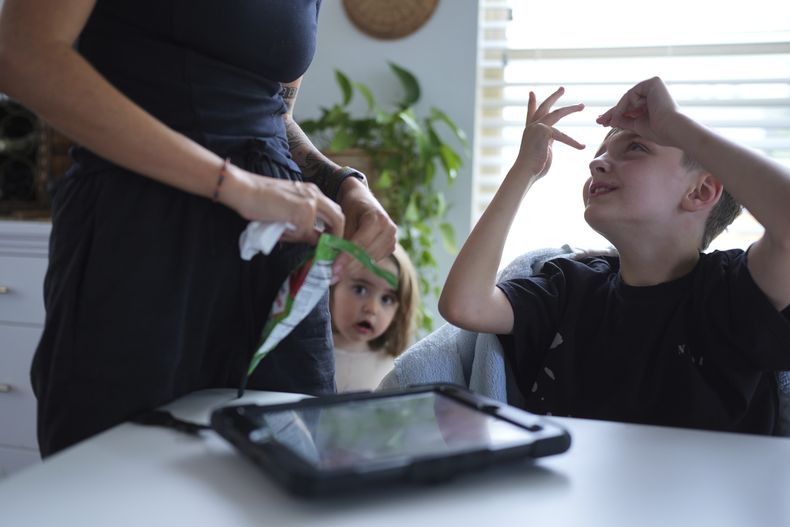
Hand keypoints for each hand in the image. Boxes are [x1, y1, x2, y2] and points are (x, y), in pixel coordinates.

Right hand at [224, 165, 344, 245]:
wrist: (244, 188)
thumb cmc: (258, 197)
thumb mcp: (287, 206)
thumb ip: (302, 219)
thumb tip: (312, 239)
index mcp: (311, 191)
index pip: (332, 211)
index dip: (333, 228)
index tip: (326, 240)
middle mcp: (315, 194)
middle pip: (338, 217)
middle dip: (335, 235)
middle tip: (325, 248)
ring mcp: (311, 202)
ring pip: (319, 229)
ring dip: (307, 238)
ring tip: (289, 237)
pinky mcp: (303, 212)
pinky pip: (304, 233)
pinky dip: (293, 237)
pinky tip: (279, 231)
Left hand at [333, 176, 396, 280]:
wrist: (364, 199)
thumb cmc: (352, 206)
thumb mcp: (343, 216)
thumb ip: (341, 236)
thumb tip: (332, 257)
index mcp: (377, 218)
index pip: (361, 243)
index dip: (346, 257)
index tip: (334, 268)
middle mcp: (389, 229)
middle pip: (366, 255)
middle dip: (347, 267)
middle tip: (331, 276)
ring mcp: (392, 239)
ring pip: (370, 261)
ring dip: (352, 270)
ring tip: (336, 275)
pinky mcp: (390, 248)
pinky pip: (373, 262)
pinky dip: (359, 266)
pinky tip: (346, 269)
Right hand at [512, 87, 585, 179]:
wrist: (524, 172)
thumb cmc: (533, 168)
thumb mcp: (541, 151)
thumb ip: (547, 142)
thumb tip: (553, 140)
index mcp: (530, 131)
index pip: (530, 113)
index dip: (531, 103)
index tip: (531, 93)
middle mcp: (532, 127)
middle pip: (544, 107)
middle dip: (553, 96)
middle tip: (562, 88)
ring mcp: (537, 128)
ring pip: (557, 113)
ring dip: (570, 108)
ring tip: (582, 106)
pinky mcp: (544, 133)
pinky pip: (563, 136)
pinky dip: (573, 142)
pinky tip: (582, 147)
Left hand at [595, 76, 679, 145]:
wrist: (672, 129)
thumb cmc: (658, 131)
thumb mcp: (636, 125)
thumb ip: (624, 120)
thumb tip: (610, 119)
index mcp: (653, 102)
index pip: (630, 107)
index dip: (616, 114)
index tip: (603, 122)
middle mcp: (654, 91)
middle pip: (627, 101)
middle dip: (612, 112)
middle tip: (598, 120)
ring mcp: (654, 85)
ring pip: (627, 98)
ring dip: (617, 111)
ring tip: (608, 122)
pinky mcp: (653, 82)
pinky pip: (631, 94)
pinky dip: (624, 105)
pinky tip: (625, 115)